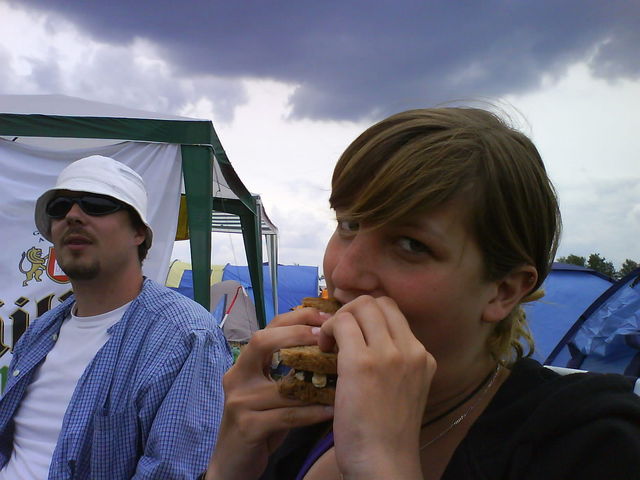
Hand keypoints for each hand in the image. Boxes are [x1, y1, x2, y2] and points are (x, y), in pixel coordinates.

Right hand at [207, 308, 334, 479]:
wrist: (233, 463)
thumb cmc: (260, 423)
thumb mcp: (271, 392)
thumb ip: (288, 370)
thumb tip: (327, 347)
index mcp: (244, 364)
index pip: (268, 328)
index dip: (296, 318)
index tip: (324, 316)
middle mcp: (237, 377)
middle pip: (262, 341)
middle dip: (296, 333)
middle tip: (326, 335)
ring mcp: (239, 401)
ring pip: (282, 383)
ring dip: (315, 380)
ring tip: (342, 373)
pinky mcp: (247, 427)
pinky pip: (287, 415)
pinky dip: (312, 412)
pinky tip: (332, 410)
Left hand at [318, 296, 435, 478]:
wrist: (384, 462)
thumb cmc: (388, 433)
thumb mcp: (405, 390)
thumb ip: (394, 363)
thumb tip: (365, 340)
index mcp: (423, 356)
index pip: (394, 311)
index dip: (368, 314)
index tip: (353, 330)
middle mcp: (411, 350)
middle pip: (378, 302)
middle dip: (353, 311)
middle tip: (339, 334)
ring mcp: (389, 354)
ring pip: (361, 307)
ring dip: (340, 318)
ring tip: (331, 342)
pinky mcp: (362, 362)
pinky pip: (342, 324)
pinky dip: (329, 330)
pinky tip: (324, 349)